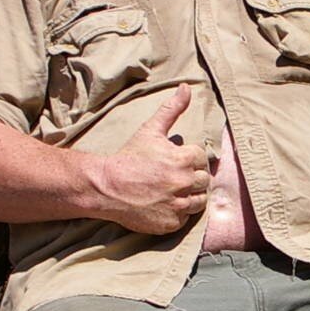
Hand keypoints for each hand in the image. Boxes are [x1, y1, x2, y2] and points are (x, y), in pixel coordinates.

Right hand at [90, 87, 213, 234]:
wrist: (107, 187)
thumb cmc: (129, 157)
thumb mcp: (151, 130)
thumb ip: (172, 109)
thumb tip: (187, 87)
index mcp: (184, 159)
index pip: (202, 159)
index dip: (189, 159)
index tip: (173, 162)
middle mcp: (184, 182)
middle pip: (203, 181)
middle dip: (190, 178)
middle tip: (171, 178)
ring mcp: (178, 205)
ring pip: (198, 202)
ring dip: (188, 197)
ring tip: (170, 192)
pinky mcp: (171, 223)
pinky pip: (185, 219)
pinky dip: (177, 213)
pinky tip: (162, 205)